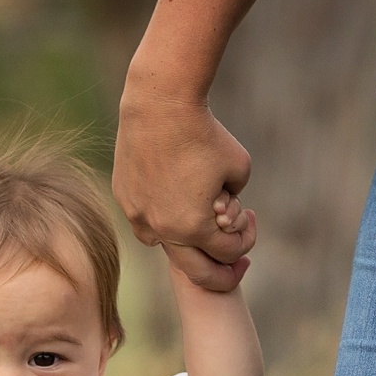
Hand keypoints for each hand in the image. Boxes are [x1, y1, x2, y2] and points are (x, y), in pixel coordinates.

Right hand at [113, 89, 255, 292]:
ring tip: (199, 223)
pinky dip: (163, 219)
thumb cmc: (205, 133)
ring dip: (186, 242)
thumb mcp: (240, 167)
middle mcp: (162, 230)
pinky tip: (174, 200)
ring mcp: (139, 216)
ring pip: (166, 246)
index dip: (245, 239)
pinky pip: (145, 222)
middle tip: (234, 265)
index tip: (251, 218)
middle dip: (219, 270)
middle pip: (195, 269)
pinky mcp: (124, 199)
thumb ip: (236, 199)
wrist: (160, 105)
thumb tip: (223, 212)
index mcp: (194, 227)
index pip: (227, 253)